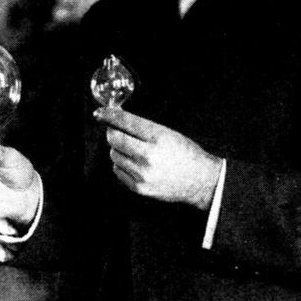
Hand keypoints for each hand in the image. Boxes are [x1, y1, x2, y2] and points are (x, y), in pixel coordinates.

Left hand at [94, 108, 221, 209]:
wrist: (199, 181)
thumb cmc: (186, 154)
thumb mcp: (167, 133)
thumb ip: (143, 127)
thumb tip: (118, 120)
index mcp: (158, 137)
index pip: (126, 122)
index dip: (109, 115)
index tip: (100, 113)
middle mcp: (148, 156)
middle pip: (114, 139)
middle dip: (113, 132)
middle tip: (118, 131)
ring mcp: (142, 173)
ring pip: (114, 155)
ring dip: (118, 150)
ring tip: (134, 151)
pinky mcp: (139, 187)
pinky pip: (118, 171)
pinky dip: (122, 164)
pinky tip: (134, 163)